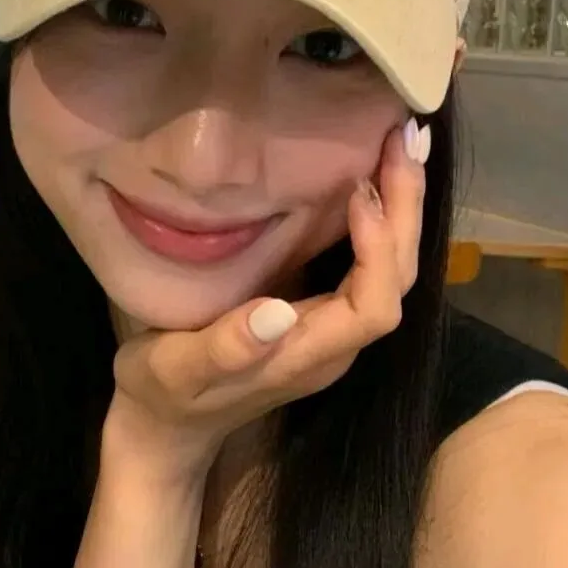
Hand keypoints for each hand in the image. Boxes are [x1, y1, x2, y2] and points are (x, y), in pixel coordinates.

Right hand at [107, 121, 428, 478]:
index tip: (361, 191)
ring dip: (399, 210)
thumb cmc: (162, 396)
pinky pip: (365, 266)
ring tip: (400, 147)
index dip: (379, 250)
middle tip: (404, 140)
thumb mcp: (176, 371)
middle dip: (405, 213)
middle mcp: (333, 345)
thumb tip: (278, 312)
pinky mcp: (315, 315)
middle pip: (396, 281)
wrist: (164, 427)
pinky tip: (368, 179)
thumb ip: (225, 348)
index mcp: (307, 358)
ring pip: (388, 271)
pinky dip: (376, 220)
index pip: (374, 306)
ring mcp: (328, 331)